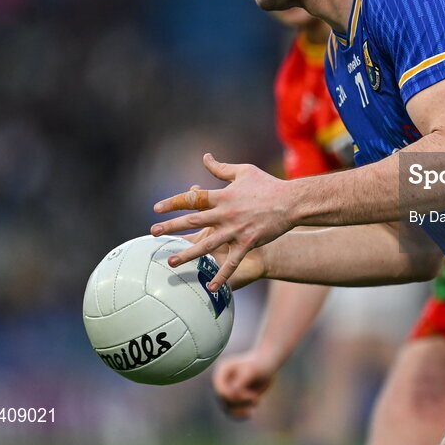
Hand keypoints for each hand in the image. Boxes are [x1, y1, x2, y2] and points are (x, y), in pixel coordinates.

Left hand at [152, 153, 291, 290]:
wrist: (291, 201)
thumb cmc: (267, 185)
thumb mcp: (244, 171)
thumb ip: (221, 168)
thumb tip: (205, 157)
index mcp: (223, 196)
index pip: (192, 198)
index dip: (173, 203)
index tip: (156, 209)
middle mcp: (226, 213)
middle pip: (193, 220)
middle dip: (171, 227)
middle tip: (153, 234)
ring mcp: (236, 230)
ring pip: (207, 244)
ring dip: (187, 254)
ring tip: (171, 261)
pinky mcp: (247, 243)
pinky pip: (232, 262)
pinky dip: (221, 275)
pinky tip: (210, 287)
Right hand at [212, 351, 278, 419]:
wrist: (267, 363)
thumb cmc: (260, 364)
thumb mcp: (252, 371)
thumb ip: (241, 382)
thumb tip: (232, 394)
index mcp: (222, 372)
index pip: (222, 391)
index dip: (236, 397)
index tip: (252, 396)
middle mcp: (221, 382)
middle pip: (225, 401)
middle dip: (241, 403)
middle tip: (256, 399)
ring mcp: (227, 390)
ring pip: (228, 408)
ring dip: (241, 410)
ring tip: (256, 403)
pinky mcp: (234, 398)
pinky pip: (233, 411)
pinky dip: (241, 414)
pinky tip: (251, 414)